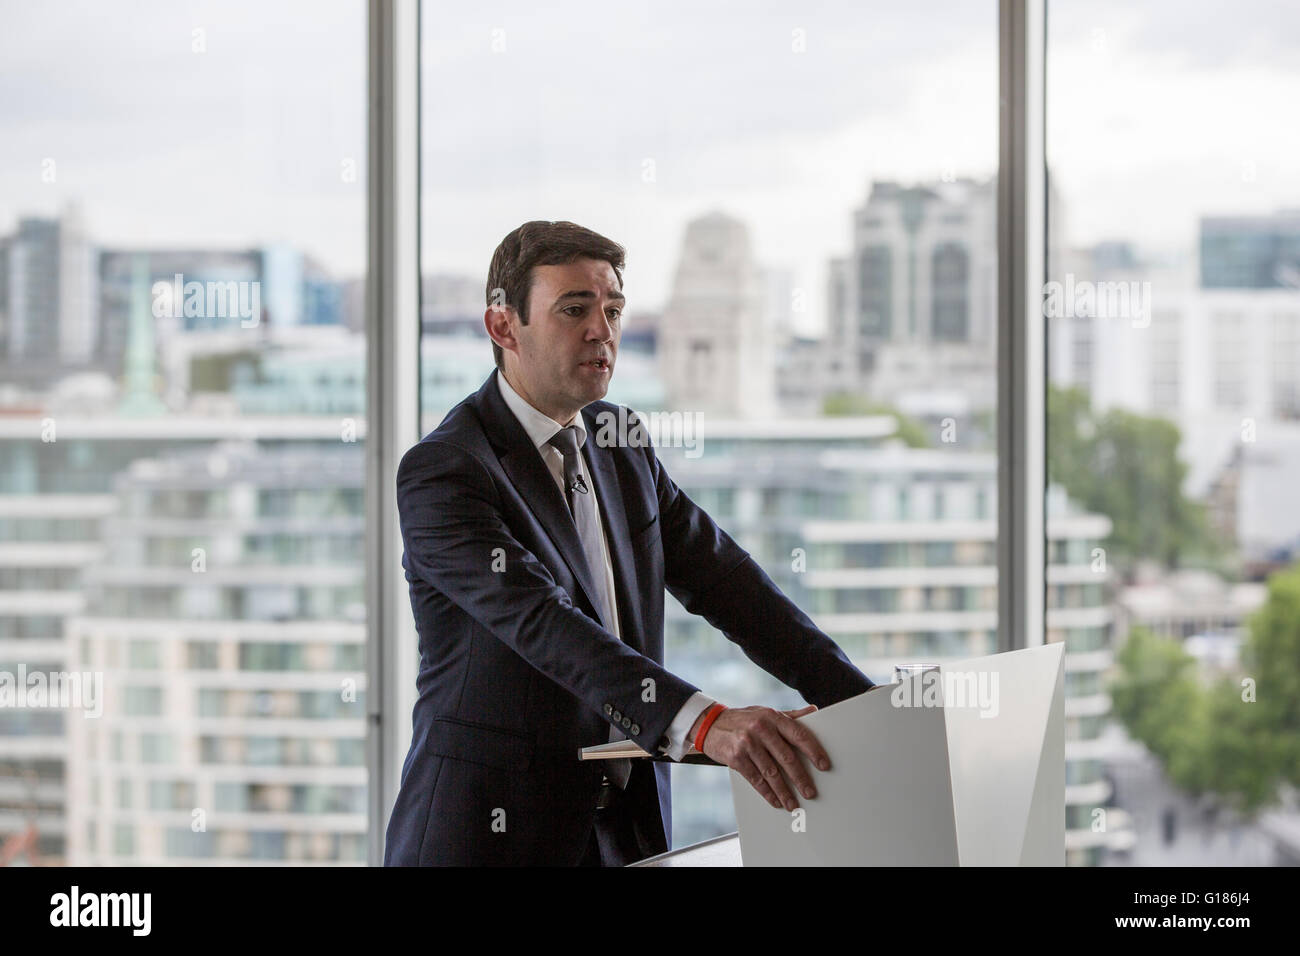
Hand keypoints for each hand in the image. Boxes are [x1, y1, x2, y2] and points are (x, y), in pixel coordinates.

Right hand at [692, 704, 828, 810]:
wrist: (709, 724)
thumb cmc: (743, 719)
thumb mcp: (765, 713)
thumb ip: (790, 715)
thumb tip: (814, 711)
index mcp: (772, 717)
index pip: (798, 734)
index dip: (813, 751)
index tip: (823, 765)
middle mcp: (760, 729)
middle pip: (786, 758)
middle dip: (800, 778)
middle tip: (810, 792)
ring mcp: (747, 744)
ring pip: (771, 773)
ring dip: (784, 791)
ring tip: (793, 803)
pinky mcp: (736, 758)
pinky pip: (755, 780)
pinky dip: (767, 792)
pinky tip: (775, 800)